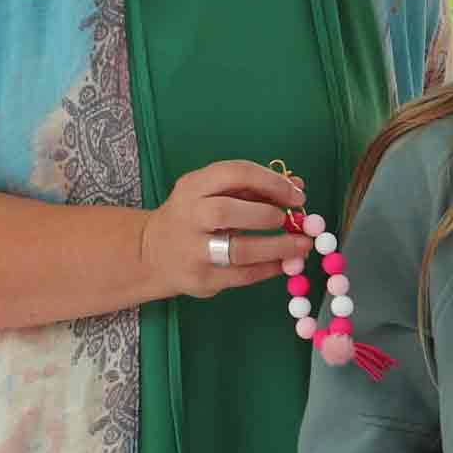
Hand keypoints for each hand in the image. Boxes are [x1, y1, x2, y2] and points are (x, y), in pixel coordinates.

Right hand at [139, 159, 314, 299]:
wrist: (151, 253)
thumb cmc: (194, 216)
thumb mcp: (214, 193)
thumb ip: (253, 189)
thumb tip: (297, 188)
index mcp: (193, 186)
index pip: (235, 173)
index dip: (272, 182)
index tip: (297, 195)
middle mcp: (188, 215)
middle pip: (228, 212)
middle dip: (268, 215)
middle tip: (293, 221)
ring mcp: (192, 250)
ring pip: (239, 250)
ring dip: (277, 247)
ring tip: (301, 246)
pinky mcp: (201, 279)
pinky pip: (242, 275)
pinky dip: (269, 269)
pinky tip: (284, 263)